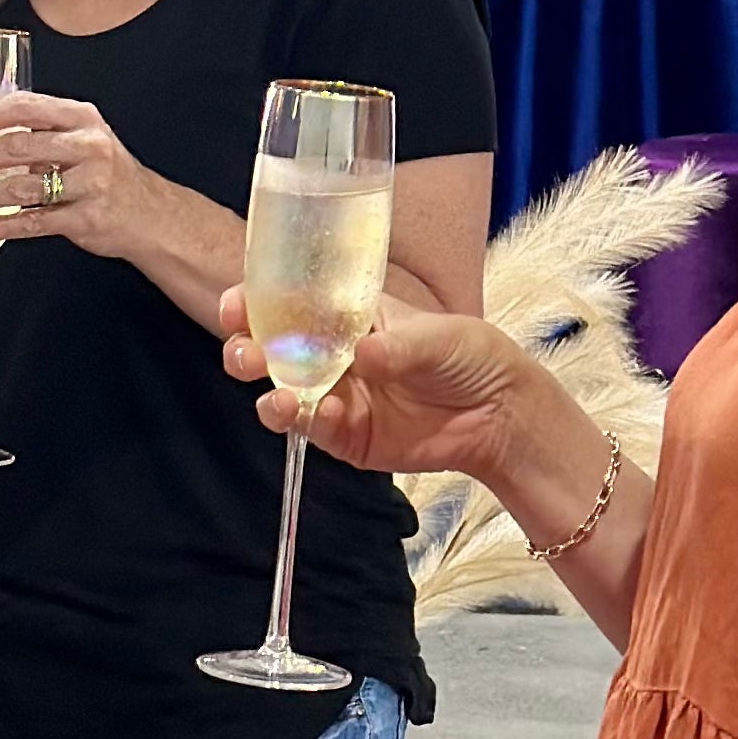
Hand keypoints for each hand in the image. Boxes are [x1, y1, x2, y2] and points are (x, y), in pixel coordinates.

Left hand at [0, 91, 146, 257]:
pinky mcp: (87, 219)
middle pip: (18, 147)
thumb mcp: (82, 138)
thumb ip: (40, 130)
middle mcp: (87, 146)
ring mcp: (90, 184)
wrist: (151, 215)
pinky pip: (34, 223)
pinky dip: (0, 227)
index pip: (24, 107)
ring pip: (21, 188)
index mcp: (80, 117)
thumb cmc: (106, 173)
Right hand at [220, 282, 519, 480]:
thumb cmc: (472, 357)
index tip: (236, 304)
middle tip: (244, 354)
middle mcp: (333, 354)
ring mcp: (336, 396)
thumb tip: (359, 356)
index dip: (255, 302)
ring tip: (277, 397)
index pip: (290, 302)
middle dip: (247, 350)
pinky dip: (309, 423)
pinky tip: (322, 414)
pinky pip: (313, 430)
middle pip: (271, 351)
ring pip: (281, 394)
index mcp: (348, 315)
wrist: (501, 415)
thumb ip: (396, 347)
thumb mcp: (439, 337)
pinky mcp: (346, 437)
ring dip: (269, 395)